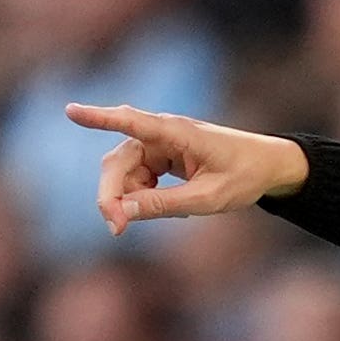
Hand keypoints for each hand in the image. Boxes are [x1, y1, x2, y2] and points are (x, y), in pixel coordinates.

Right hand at [66, 102, 311, 236]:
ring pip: (125, 174)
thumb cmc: (244, 176)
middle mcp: (161, 133)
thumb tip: (123, 212)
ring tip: (170, 214)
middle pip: (118, 163)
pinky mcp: (160, 156)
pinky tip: (174, 208)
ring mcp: (159, 144)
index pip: (131, 122)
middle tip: (117, 230)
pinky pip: (138, 179)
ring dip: (131, 200)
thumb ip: (166, 205)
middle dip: (112, 196)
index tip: (71, 111)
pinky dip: (146, 197)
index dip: (100, 118)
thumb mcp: (208, 199)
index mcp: (176, 133)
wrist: (268, 166)